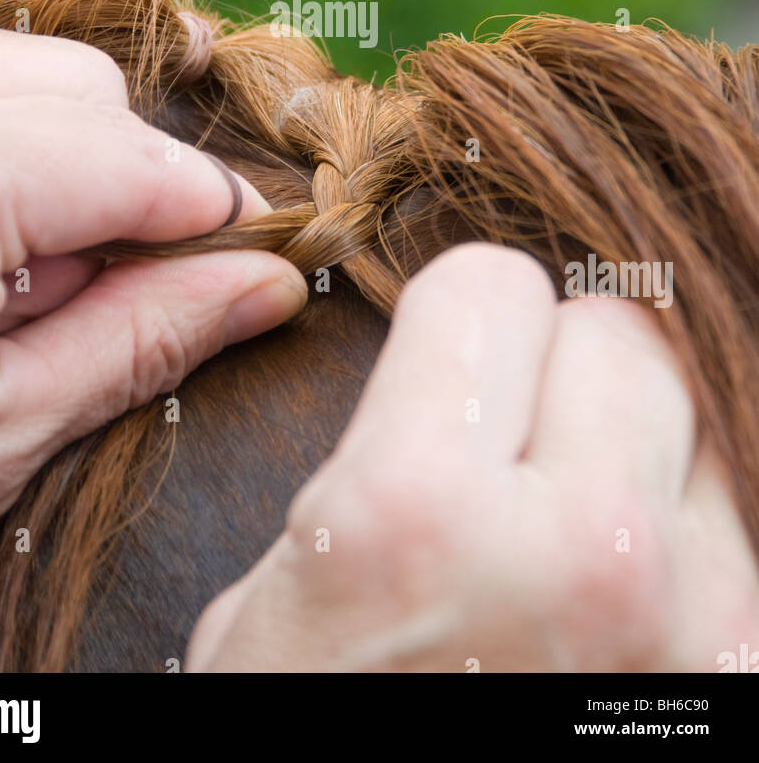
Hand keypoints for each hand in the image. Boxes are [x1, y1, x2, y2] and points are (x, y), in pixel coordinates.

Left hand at [0, 24, 306, 606]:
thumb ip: (147, 337)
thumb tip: (266, 283)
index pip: (135, 161)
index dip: (211, 218)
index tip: (252, 262)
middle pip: (81, 91)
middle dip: (120, 187)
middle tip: (85, 300)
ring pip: (11, 70)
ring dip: (49, 162)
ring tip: (1, 283)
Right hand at [188, 243, 758, 671]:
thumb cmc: (319, 726)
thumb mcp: (289, 588)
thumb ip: (392, 445)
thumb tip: (482, 354)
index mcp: (416, 513)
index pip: (493, 284)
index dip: (462, 325)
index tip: (456, 365)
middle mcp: (578, 557)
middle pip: (620, 333)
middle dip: (564, 369)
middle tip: (521, 440)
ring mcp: (693, 628)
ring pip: (707, 416)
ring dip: (646, 450)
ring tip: (583, 524)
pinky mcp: (744, 675)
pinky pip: (744, 521)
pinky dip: (694, 532)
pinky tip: (635, 588)